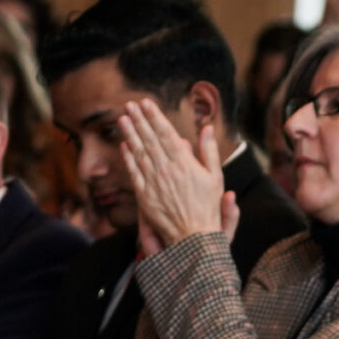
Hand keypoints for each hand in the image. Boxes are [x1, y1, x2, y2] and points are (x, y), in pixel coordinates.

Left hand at [120, 99, 228, 250]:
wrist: (193, 236)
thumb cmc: (208, 207)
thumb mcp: (215, 177)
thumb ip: (209, 151)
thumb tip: (207, 128)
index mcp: (184, 163)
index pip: (166, 134)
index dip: (155, 117)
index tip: (147, 103)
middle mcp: (166, 169)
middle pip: (149, 139)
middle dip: (139, 120)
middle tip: (130, 104)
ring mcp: (153, 182)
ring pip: (138, 152)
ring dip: (130, 133)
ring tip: (123, 118)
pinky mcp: (144, 194)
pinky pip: (133, 171)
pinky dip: (128, 157)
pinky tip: (124, 145)